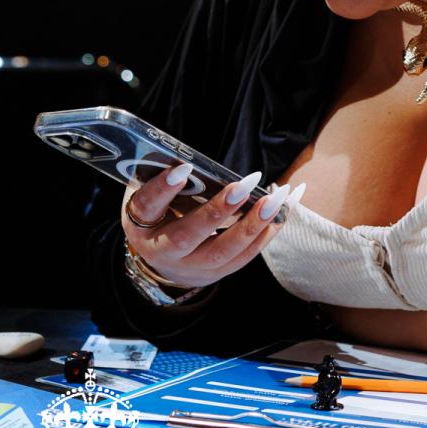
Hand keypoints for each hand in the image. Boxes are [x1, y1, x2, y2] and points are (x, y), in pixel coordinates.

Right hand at [121, 164, 300, 290]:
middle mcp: (164, 251)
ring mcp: (192, 267)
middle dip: (219, 210)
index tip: (184, 169)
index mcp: (141, 225)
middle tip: (246, 184)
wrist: (163, 261)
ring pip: (224, 251)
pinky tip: (285, 208)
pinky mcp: (218, 273)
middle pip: (189, 236)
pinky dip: (268, 232)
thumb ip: (163, 177)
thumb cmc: (158, 215)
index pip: (148, 206)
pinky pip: (246, 255)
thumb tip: (188, 154)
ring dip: (253, 224)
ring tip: (276, 198)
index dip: (163, 189)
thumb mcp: (149, 196)